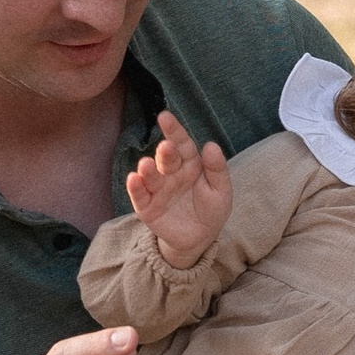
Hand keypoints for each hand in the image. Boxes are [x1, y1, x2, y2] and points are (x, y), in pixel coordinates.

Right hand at [125, 109, 231, 265]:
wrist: (200, 238)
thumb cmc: (212, 209)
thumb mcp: (221, 190)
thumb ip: (217, 169)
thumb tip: (211, 145)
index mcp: (190, 164)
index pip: (182, 143)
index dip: (174, 130)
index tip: (165, 116)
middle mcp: (171, 173)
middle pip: (166, 159)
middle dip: (165, 153)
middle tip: (165, 148)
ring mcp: (157, 189)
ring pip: (150, 175)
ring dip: (147, 169)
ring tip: (146, 165)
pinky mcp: (147, 207)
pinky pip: (139, 196)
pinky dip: (135, 188)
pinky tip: (134, 180)